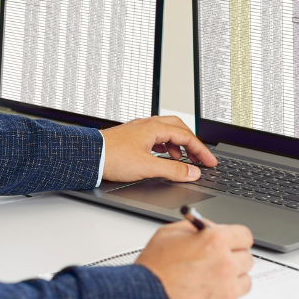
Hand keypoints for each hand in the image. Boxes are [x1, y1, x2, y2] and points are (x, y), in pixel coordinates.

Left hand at [100, 116, 216, 181]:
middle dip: (192, 143)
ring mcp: (138, 131)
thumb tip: (192, 172)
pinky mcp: (131, 138)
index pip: (186, 136)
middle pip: (178, 128)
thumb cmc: (112, 158)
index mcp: (154, 128)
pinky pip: (154, 138)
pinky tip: (162, 156)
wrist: (88, 157)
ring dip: (177, 145)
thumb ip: (173, 170)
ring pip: (166, 132)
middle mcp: (147, 125)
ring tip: (181, 160)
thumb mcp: (148, 167)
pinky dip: (164, 146)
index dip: (201, 150)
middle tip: (200, 157)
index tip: (210, 162)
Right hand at [136, 220, 252, 298]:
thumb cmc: (152, 271)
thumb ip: (196, 228)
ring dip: (232, 281)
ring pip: (244, 282)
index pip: (244, 236)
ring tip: (210, 282)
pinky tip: (204, 297)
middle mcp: (226, 265)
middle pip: (246, 259)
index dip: (236, 239)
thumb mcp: (169, 234)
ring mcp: (228, 290)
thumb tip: (210, 228)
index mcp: (215, 242)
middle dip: (233, 259)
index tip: (233, 244)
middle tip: (217, 263)